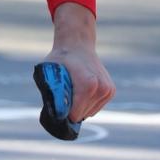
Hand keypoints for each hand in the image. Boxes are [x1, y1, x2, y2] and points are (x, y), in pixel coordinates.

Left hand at [43, 2, 114, 121]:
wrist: (77, 45)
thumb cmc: (60, 59)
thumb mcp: (48, 73)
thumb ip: (52, 93)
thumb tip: (56, 113)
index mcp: (88, 84)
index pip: (74, 114)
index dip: (63, 111)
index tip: (57, 102)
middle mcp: (102, 88)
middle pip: (82, 114)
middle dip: (71, 108)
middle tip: (64, 91)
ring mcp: (108, 90)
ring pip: (89, 112)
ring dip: (79, 106)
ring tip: (73, 88)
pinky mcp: (111, 91)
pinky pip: (95, 107)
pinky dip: (87, 102)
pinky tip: (81, 89)